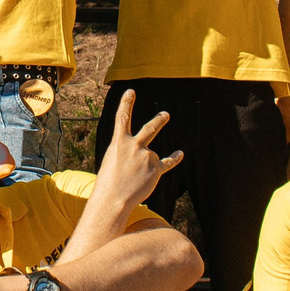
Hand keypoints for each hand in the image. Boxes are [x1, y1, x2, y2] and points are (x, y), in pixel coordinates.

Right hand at [90, 89, 182, 217]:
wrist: (114, 199)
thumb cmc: (109, 182)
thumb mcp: (112, 161)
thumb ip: (126, 153)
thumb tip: (142, 153)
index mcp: (119, 142)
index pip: (122, 118)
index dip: (126, 103)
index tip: (130, 91)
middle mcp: (134, 146)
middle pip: (150, 129)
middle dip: (159, 120)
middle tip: (166, 114)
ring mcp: (146, 157)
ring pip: (152, 156)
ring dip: (146, 166)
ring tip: (138, 177)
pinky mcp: (156, 169)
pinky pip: (167, 162)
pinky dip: (174, 158)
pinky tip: (180, 153)